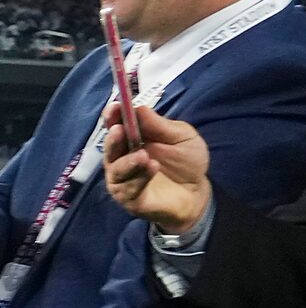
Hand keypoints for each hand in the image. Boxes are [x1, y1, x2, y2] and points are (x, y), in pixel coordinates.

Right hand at [101, 99, 211, 236]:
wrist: (197, 192)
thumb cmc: (187, 162)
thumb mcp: (182, 136)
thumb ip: (160, 125)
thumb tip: (139, 108)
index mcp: (132, 141)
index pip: (116, 126)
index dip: (112, 117)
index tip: (115, 107)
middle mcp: (122, 160)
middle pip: (109, 148)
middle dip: (112, 139)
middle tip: (119, 130)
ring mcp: (123, 181)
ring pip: (116, 170)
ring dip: (127, 162)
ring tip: (143, 156)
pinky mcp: (130, 199)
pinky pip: (127, 189)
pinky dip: (138, 178)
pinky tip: (152, 168)